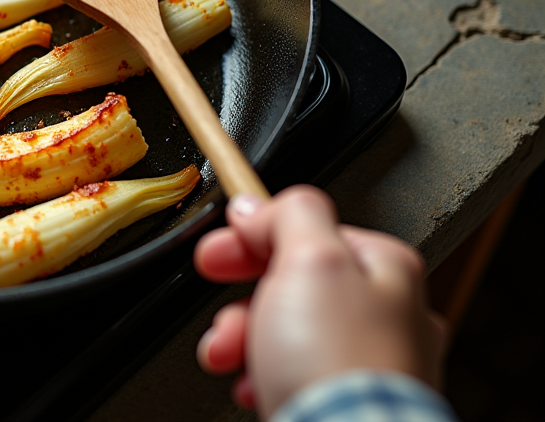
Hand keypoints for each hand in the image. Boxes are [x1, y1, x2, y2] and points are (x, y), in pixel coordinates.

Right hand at [193, 186, 447, 419]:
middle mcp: (387, 313)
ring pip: (289, 331)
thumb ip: (287, 216)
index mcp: (385, 268)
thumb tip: (259, 205)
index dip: (253, 238)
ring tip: (229, 357)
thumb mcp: (310, 259)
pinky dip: (263, 376)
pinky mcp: (347, 400)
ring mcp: (370, 362)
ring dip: (245, 341)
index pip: (307, 230)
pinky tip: (253, 385)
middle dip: (243, 299)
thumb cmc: (339, 365)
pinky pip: (294, 373)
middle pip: (293, 283)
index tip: (218, 251)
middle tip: (221, 315)